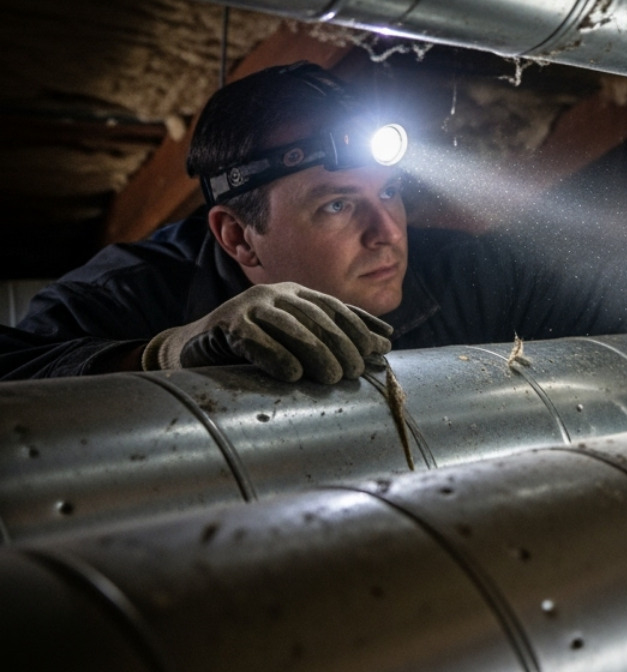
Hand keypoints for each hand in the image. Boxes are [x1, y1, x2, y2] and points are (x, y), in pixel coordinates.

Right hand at [142, 283, 392, 383]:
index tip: (381, 350)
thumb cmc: (256, 347)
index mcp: (296, 293)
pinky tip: (293, 375)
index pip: (336, 308)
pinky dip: (276, 357)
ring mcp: (249, 306)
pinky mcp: (226, 324)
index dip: (360, 328)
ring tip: (334, 377)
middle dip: (342, 344)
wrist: (195, 348)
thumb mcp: (298, 337)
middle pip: (317, 318)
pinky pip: (255, 340)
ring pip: (291, 328)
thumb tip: (386, 341)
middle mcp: (275, 294)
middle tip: (356, 371)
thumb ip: (335, 335)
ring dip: (316, 353)